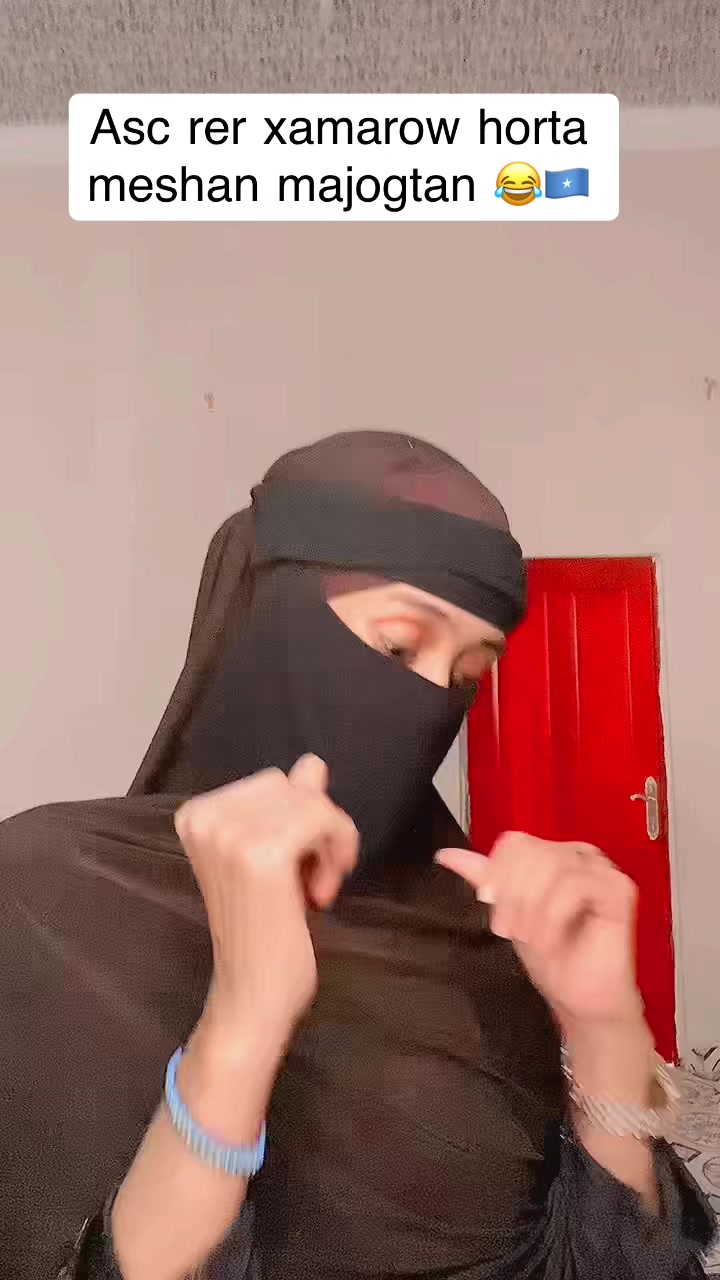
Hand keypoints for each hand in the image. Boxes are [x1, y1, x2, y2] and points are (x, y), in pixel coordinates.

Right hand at [175, 756, 358, 1050]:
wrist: (251, 996)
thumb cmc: (262, 933)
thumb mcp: (276, 858)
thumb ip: (291, 808)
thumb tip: (312, 763)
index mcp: (196, 816)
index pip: (271, 782)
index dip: (296, 820)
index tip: (296, 867)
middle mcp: (206, 819)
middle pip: (290, 785)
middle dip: (314, 827)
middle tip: (311, 880)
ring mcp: (231, 834)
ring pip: (311, 800)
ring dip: (328, 842)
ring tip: (314, 888)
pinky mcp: (263, 854)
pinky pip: (324, 817)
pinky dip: (337, 850)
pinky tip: (321, 892)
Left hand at [436, 833, 642, 1030]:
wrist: (581, 1000)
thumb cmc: (554, 958)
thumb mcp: (509, 912)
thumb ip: (485, 879)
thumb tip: (447, 854)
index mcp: (554, 855)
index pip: (515, 841)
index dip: (497, 871)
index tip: (487, 900)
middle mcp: (579, 856)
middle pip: (531, 851)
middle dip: (512, 894)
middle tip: (510, 929)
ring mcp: (601, 870)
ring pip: (551, 865)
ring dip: (531, 908)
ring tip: (531, 937)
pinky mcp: (618, 890)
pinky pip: (576, 885)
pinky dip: (554, 915)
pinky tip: (552, 939)